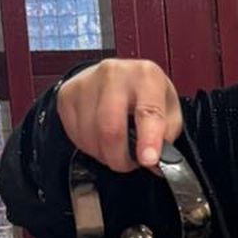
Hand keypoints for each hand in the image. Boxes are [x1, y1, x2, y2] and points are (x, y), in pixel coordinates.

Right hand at [56, 58, 181, 171]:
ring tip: (115, 149)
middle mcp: (115, 74)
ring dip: (104, 154)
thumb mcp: (169, 110)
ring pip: (91, 136)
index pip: (147, 111)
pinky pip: (76, 135)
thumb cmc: (145, 95)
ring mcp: (87, 82)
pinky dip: (89, 147)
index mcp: (146, 76)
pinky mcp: (68, 95)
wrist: (117, 77)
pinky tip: (100, 138)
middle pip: (110, 128)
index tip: (148, 160)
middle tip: (128, 164)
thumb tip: (154, 162)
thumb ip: (166, 137)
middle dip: (119, 157)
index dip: (148, 140)